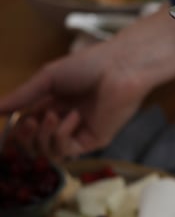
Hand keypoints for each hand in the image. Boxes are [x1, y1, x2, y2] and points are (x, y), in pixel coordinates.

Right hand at [0, 5, 174, 158]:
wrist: (120, 68)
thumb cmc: (88, 65)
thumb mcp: (48, 78)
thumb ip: (23, 96)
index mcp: (54, 103)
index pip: (28, 125)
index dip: (15, 129)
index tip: (6, 126)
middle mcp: (65, 120)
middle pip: (35, 143)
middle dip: (25, 137)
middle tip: (28, 123)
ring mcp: (80, 132)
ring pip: (48, 151)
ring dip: (43, 136)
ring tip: (50, 116)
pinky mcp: (94, 141)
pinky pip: (67, 150)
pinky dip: (62, 135)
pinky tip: (72, 117)